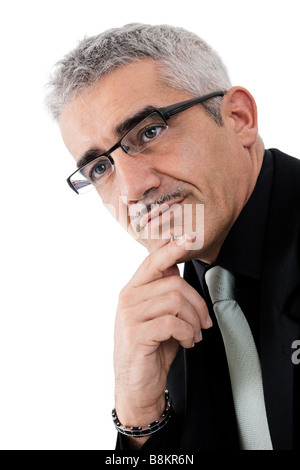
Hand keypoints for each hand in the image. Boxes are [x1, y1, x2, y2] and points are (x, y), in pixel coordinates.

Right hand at [113, 235, 211, 445]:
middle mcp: (128, 299)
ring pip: (175, 302)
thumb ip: (165, 294)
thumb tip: (177, 269)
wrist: (136, 386)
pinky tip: (188, 341)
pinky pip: (173, 323)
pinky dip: (188, 333)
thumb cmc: (150, 350)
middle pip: (174, 284)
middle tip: (204, 321)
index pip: (152, 262)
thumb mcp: (159, 318)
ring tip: (195, 334)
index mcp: (132, 290)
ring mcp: (130, 316)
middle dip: (197, 303)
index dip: (172, 248)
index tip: (188, 238)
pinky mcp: (136, 334)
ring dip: (194, 320)